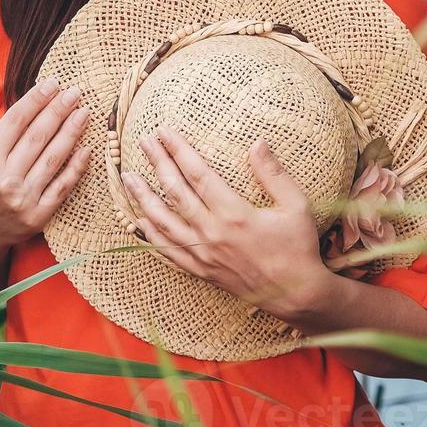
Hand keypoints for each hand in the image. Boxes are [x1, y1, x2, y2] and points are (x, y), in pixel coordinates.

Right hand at [0, 77, 91, 257]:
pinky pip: (62, 187)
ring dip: (71, 132)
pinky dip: (76, 168)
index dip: (36, 100)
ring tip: (83, 112)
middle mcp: (4, 179)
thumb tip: (33, 108)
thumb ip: (2, 140)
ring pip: (53, 158)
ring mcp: (23, 200)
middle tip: (74, 92)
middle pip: (37, 137)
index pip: (15, 122)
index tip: (52, 83)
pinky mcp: (37, 217)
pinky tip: (86, 149)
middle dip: (58, 110)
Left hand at [119, 125, 337, 320]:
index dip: (178, 150)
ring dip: (143, 197)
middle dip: (157, 163)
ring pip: (163, 222)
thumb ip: (274, 174)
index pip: (197, 174)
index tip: (163, 131)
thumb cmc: (298, 247)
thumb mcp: (296, 206)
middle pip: (175, 192)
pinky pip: (169, 252)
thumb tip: (256, 143)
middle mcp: (212, 233)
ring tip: (128, 177)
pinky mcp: (201, 271)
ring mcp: (203, 254)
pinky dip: (151, 236)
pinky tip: (139, 221)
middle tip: (143, 141)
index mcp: (234, 214)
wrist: (296, 295)